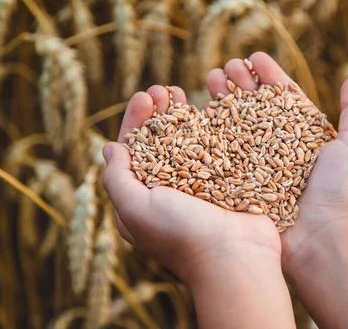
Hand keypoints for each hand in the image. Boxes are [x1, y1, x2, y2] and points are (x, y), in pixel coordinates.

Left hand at [102, 67, 297, 328]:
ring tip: (182, 91)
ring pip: (185, 142)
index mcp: (141, 201)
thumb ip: (117, 180)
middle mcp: (167, 193)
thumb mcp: (136, 210)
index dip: (134, 122)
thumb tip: (110, 149)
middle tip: (162, 89)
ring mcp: (198, 187)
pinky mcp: (225, 183)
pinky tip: (210, 108)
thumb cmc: (182, 236)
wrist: (237, 258)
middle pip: (158, 143)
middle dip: (157, 114)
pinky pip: (213, 149)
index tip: (144, 97)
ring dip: (181, 115)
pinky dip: (209, 127)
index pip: (131, 153)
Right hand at [203, 52, 347, 271]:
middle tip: (226, 67)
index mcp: (303, 135)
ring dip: (223, 100)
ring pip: (235, 125)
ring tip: (211, 79)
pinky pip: (221, 154)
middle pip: (254, 107)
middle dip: (240, 83)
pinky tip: (199, 113)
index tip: (254, 57)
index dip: (268, 75)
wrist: (321, 241)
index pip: (283, 97)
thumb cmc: (341, 193)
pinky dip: (210, 132)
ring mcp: (255, 164)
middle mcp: (277, 147)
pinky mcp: (238, 182)